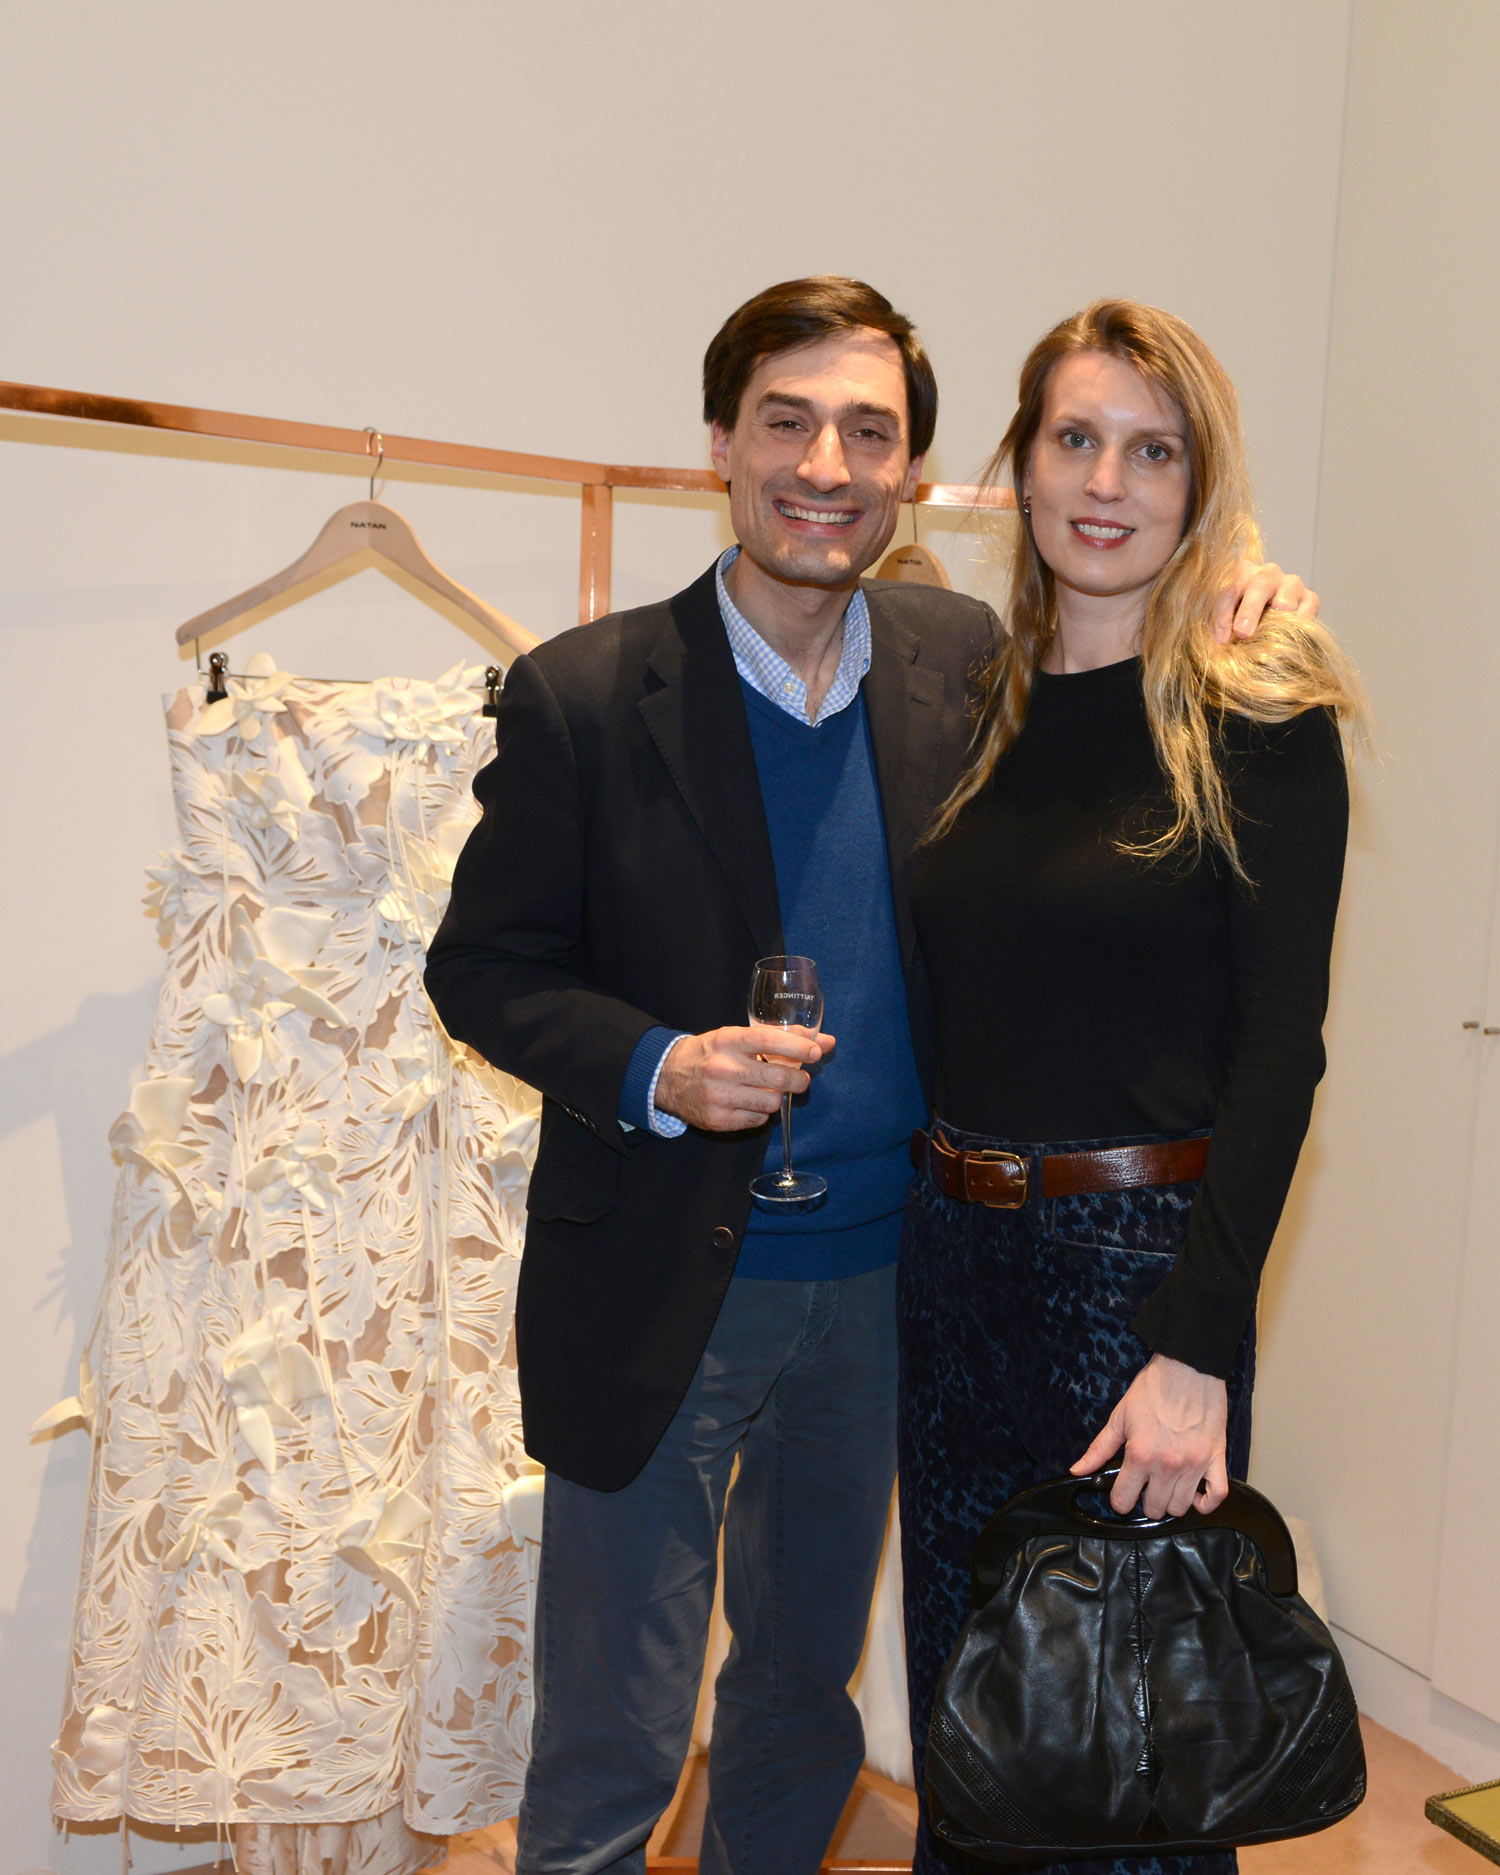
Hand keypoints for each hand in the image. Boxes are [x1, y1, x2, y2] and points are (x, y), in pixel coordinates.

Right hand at [654, 1024, 834, 1132]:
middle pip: (777, 1077)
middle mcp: (722, 1068)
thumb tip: (827, 1042)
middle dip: (799, 1080)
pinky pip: (758, 1119)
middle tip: (801, 1079)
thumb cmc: (712, 1053)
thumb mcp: (738, 1037)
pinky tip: (749, 1102)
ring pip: (772, 1102)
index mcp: (727, 1041)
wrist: (667, 1076)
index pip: (769, 1040)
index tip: (816, 1051)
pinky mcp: (718, 1120)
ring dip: (777, 1097)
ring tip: (768, 1090)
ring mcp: (719, 1096)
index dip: (797, 1046)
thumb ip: (781, 1038)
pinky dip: (761, 1112)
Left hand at [1070, 1353, 1229, 1517]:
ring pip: (1181, 1508)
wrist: (1187, 1367)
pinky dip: (1206, 1503)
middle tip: (1144, 1486)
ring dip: (1171, 1502)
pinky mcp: (1216, 1459)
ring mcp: (1194, 1465)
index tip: (1122, 1492)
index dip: (1119, 1499)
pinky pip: (1216, 1496)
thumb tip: (1077, 1470)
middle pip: (1154, 1509)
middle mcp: (1168, 1465)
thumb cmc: (1153, 1389)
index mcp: (1140, 1455)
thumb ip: (1099, 1449)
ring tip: (1166, 1487)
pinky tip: (1194, 1493)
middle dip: (1144, 1502)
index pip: (1124, 1501)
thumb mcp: (1119, 1417)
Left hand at [1213, 561, 1320, 642]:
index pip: (1230, 587)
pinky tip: (1289, 636)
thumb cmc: (1237, 624)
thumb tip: (1221, 640)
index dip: (1223, 613)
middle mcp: (1267, 573)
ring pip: (1286, 597)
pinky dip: (1299, 623)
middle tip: (1243, 633)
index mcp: (1240, 573)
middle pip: (1260, 584)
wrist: (1265, 629)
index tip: (1221, 639)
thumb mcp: (1223, 623)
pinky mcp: (1310, 598)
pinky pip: (1308, 608)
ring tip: (1270, 635)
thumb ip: (1221, 626)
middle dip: (1250, 610)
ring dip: (1277, 617)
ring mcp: (1291, 583)